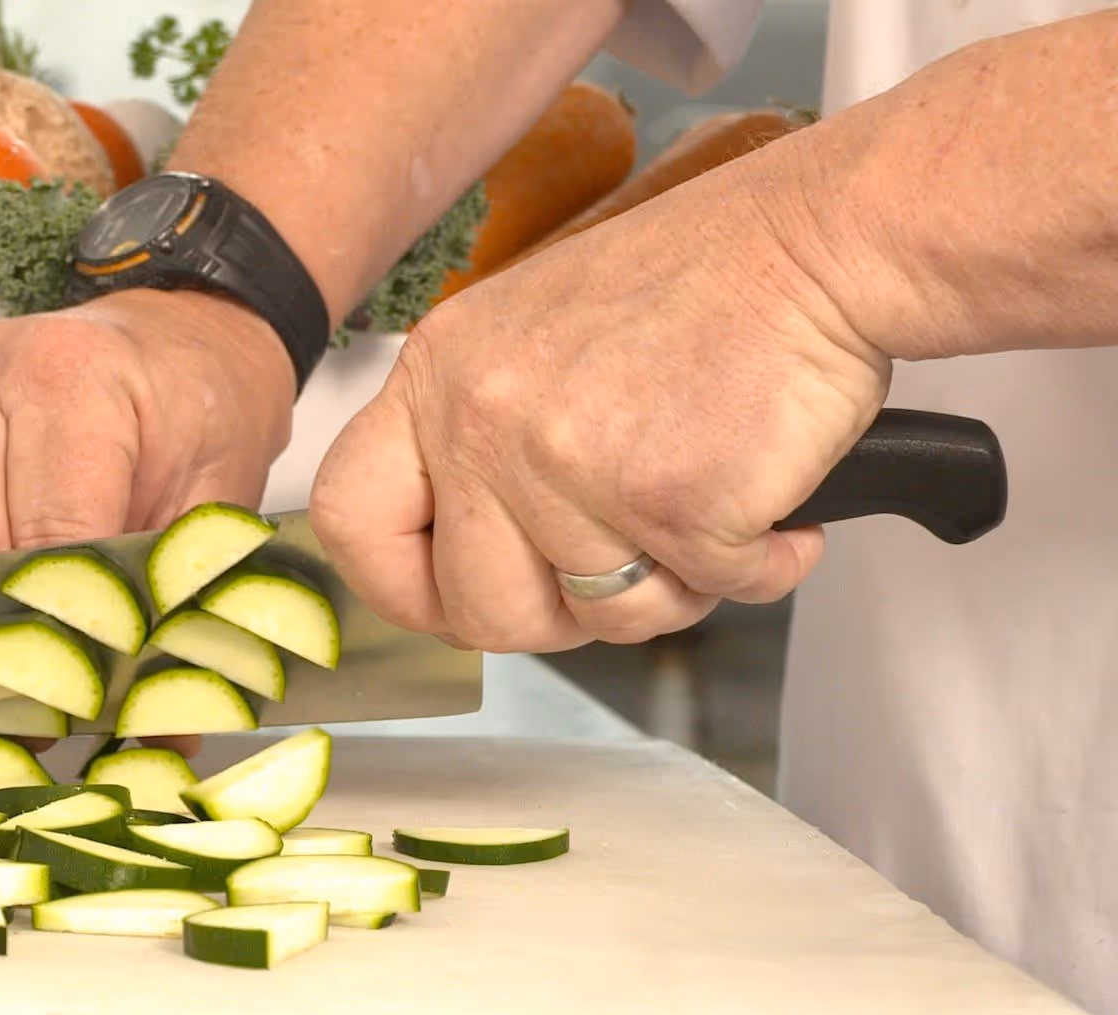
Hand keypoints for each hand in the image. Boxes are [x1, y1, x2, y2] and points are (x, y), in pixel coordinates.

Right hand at [0, 287, 299, 756]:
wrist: (186, 332)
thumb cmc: (204, 402)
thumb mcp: (221, 502)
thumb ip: (186, 610)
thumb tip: (162, 727)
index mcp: (76, 384)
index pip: (45, 538)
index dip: (54, 633)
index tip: (66, 705)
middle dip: (3, 637)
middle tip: (35, 710)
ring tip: (10, 673)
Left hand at [310, 152, 891, 652]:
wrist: (820, 241)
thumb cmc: (699, 290)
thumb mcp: (530, 341)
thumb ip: (477, 445)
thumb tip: (461, 569)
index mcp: (440, 375)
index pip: (348, 518)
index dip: (399, 587)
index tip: (450, 600)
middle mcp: (485, 416)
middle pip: (475, 609)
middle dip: (558, 617)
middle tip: (622, 567)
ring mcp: (570, 461)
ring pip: (601, 618)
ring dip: (672, 586)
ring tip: (705, 502)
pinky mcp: (668, 498)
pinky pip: (707, 595)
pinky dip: (757, 567)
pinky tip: (768, 503)